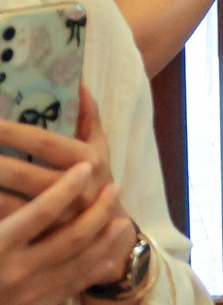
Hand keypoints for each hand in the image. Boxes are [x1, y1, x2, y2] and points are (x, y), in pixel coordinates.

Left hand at [0, 89, 136, 304]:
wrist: (111, 236)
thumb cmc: (99, 183)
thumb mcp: (101, 149)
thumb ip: (89, 116)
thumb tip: (79, 82)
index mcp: (87, 161)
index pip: (44, 142)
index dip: (13, 132)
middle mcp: (73, 190)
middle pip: (21, 173)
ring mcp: (56, 219)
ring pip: (7, 202)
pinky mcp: (40, 240)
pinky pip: (7, 223)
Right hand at [0, 164, 133, 304]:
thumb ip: (4, 208)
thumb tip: (22, 181)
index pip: (40, 212)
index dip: (66, 188)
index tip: (86, 167)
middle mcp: (16, 273)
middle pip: (72, 236)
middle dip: (99, 210)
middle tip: (114, 187)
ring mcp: (29, 295)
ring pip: (81, 261)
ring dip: (106, 238)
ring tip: (122, 219)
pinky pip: (73, 288)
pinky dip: (95, 270)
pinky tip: (108, 257)